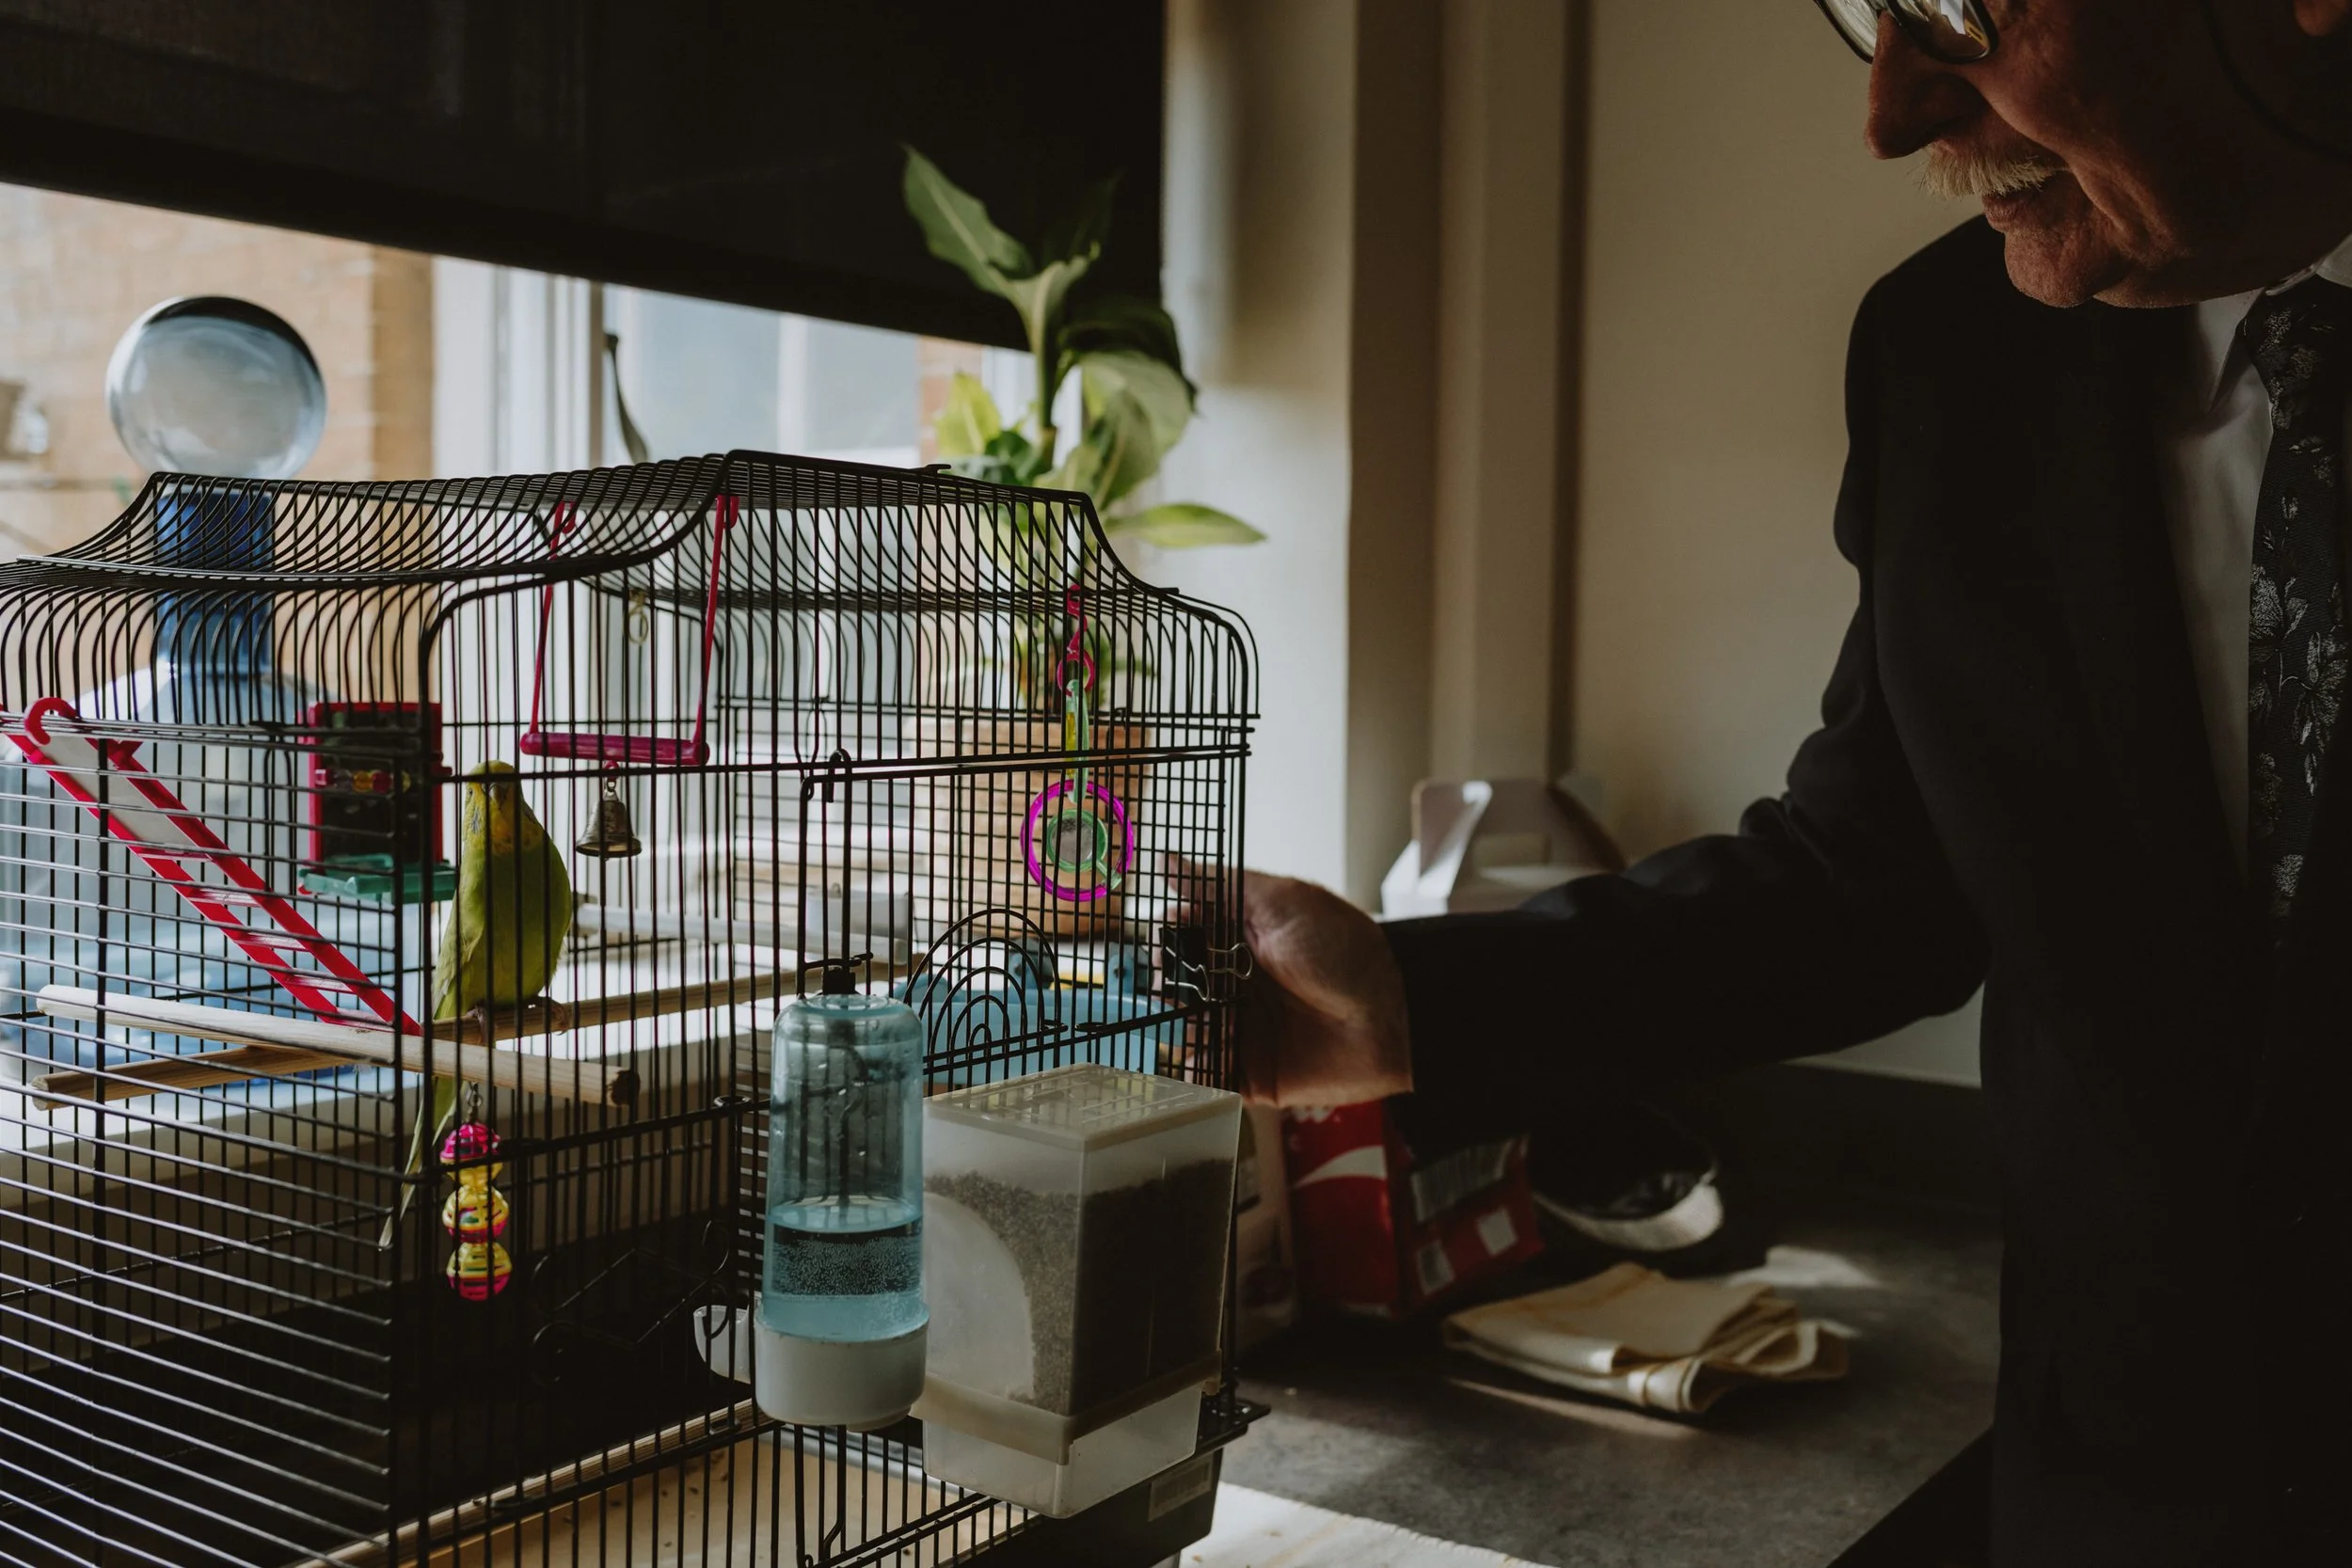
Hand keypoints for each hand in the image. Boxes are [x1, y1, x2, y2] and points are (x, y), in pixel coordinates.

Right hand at [1174, 859, 1412, 1106]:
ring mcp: (1242, 1027)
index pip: (1185, 931)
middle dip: (1168, 978)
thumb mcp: (1283, 903)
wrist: (1391, 1020)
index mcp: (1242, 938)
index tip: (1168, 933)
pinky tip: (1200, 1051)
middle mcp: (1237, 981)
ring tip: (1196, 1015)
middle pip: (1177, 979)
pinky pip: (1206, 1072)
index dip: (1170, 932)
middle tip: (1178, 979)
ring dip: (1178, 1020)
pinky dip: (1192, 1065)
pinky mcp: (1248, 1071)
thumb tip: (1165, 861)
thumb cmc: (1345, 952)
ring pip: (1184, 1025)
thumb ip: (1220, 885)